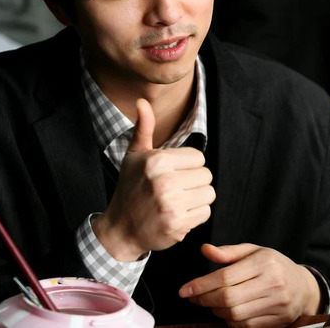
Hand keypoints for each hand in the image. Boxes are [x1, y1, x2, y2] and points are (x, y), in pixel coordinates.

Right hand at [93, 98, 214, 260]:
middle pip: (206, 175)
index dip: (188, 166)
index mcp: (157, 161)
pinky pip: (205, 212)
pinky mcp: (177, 224)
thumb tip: (142, 102)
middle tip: (174, 190)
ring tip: (177, 202)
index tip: (172, 174)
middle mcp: (164, 181)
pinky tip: (178, 215)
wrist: (120, 229)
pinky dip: (195, 216)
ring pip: (209, 194)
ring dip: (197, 199)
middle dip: (193, 183)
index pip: (199, 158)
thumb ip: (143, 128)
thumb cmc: (130, 189)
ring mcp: (170, 204)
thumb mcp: (134, 156)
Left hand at [179, 243, 320, 326]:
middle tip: (194, 298)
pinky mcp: (278, 320)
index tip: (184, 290)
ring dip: (216, 311)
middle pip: (228, 298)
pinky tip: (227, 312)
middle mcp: (272, 283)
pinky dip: (230, 321)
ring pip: (235, 315)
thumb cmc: (274, 265)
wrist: (304, 287)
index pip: (225, 276)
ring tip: (210, 303)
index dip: (201, 285)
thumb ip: (229, 252)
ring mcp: (277, 304)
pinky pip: (246, 326)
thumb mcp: (254, 251)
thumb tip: (205, 250)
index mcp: (264, 262)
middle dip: (205, 300)